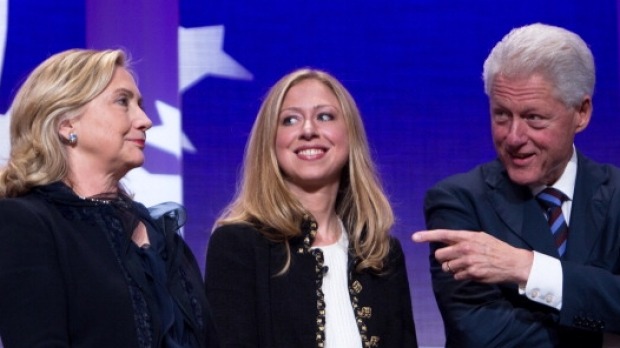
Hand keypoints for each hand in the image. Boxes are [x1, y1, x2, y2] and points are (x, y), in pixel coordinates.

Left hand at [412, 229, 533, 284]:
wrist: (513, 262)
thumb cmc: (495, 248)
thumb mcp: (480, 237)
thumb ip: (462, 238)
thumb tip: (445, 240)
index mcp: (467, 236)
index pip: (443, 234)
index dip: (427, 236)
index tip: (414, 237)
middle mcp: (466, 248)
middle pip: (440, 255)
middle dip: (443, 259)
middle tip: (452, 259)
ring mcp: (468, 261)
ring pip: (447, 268)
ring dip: (453, 268)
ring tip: (466, 265)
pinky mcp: (472, 273)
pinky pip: (457, 277)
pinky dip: (461, 276)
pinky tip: (472, 272)